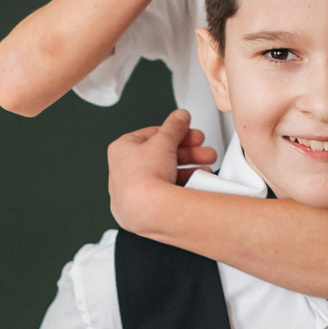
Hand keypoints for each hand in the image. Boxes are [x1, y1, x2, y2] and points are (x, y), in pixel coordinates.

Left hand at [109, 110, 213, 232]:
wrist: (148, 211)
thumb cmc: (144, 178)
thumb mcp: (164, 142)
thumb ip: (174, 126)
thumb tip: (179, 117)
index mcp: (121, 149)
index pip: (152, 135)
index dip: (175, 132)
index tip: (190, 133)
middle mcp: (123, 170)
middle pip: (161, 155)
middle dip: (187, 152)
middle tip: (203, 151)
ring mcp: (133, 191)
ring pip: (166, 174)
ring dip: (189, 168)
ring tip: (205, 168)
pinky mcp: (144, 207)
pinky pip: (165, 191)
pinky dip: (181, 186)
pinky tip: (196, 182)